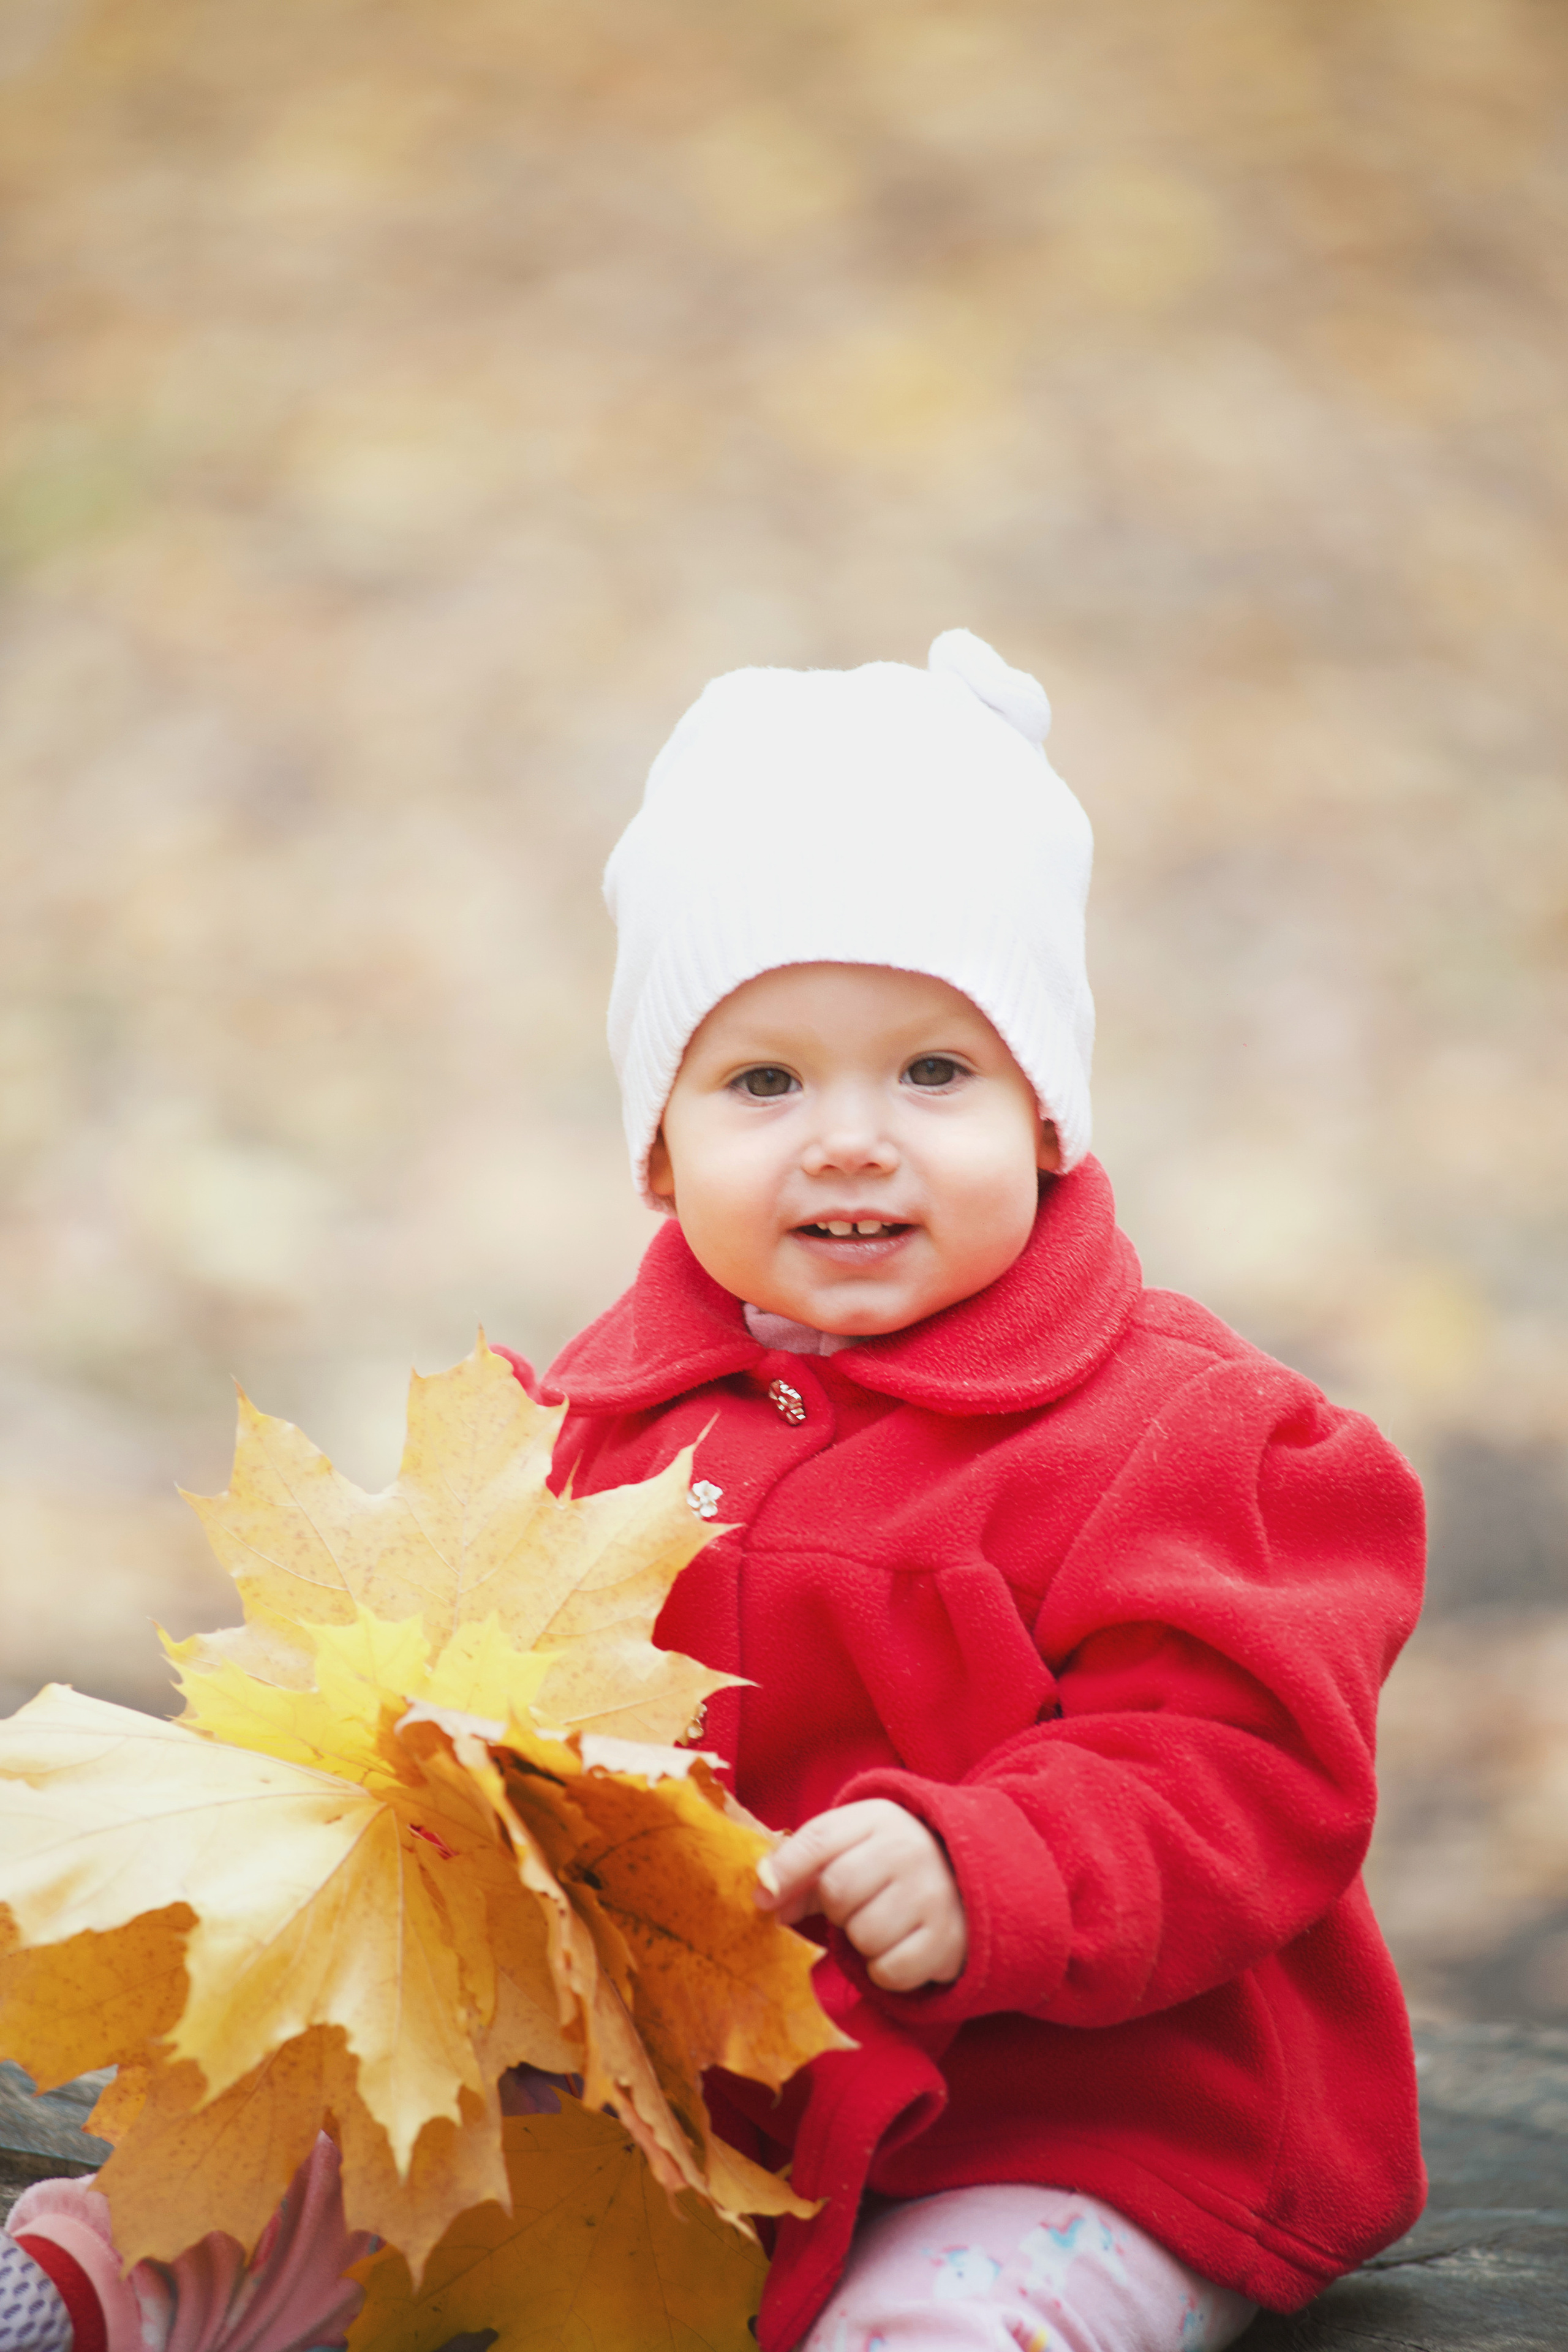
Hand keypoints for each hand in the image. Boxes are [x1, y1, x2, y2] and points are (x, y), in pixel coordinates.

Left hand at [755, 1799, 967, 1992]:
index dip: (783, 1872)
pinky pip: (888, 1971)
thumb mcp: (851, 1846)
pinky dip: (885, 1968)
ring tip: (884, 1921)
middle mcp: (910, 1849)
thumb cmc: (890, 1864)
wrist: (968, 1879)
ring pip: (863, 1935)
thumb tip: (763, 1896)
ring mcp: (933, 1894)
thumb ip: (803, 1866)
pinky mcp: (947, 1940)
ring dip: (862, 1939)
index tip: (763, 1899)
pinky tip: (900, 1946)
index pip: (818, 1839)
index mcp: (879, 1817)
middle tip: (857, 1904)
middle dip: (837, 1908)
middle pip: (837, 1892)